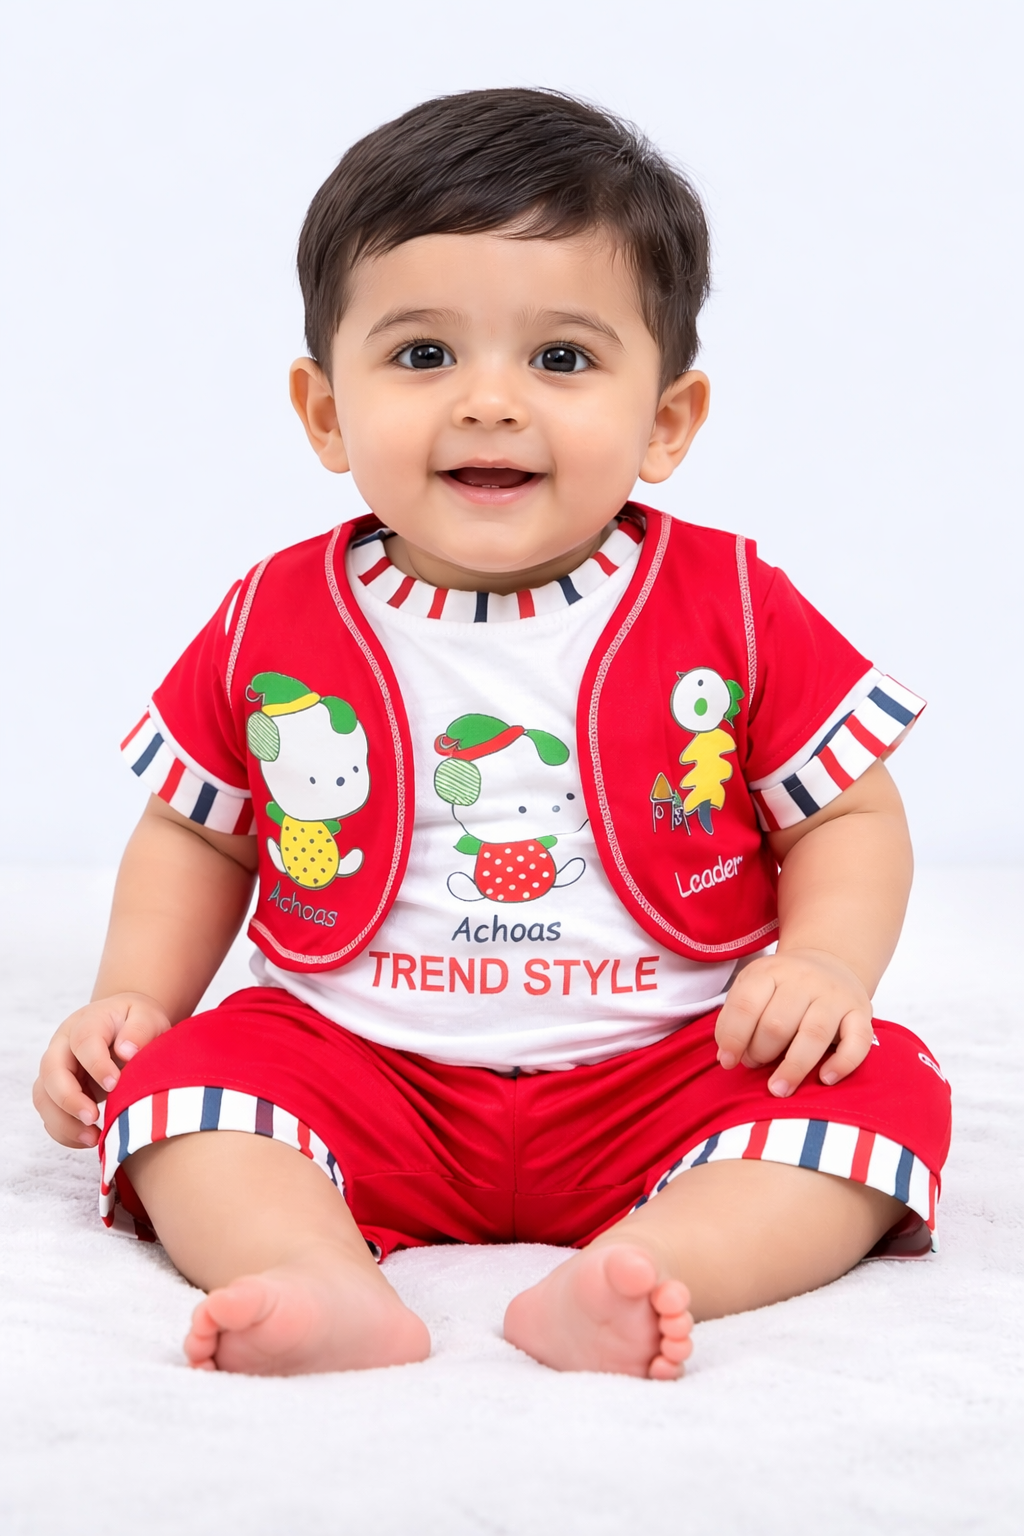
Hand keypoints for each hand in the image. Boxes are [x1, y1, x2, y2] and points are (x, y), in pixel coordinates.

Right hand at [32, 993, 171, 1148]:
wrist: (124, 1026)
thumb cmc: (135, 1022)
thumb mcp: (146, 1017)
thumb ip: (140, 1030)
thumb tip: (127, 1051)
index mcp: (87, 1022)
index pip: (83, 1042)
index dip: (96, 1065)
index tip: (115, 1084)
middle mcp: (63, 1045)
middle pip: (51, 1071)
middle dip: (69, 1098)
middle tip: (93, 1117)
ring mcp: (56, 1069)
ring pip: (44, 1097)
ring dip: (63, 1122)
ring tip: (93, 1138)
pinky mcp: (57, 1091)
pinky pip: (50, 1114)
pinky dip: (64, 1132)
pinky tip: (90, 1139)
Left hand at [715, 948, 873, 1096]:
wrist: (830, 962)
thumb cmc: (783, 987)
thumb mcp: (753, 988)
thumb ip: (735, 1018)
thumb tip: (726, 1057)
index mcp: (770, 971)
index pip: (746, 1005)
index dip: (733, 1038)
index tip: (727, 1061)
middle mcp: (804, 979)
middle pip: (777, 1024)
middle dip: (761, 1052)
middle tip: (756, 1063)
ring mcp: (835, 995)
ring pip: (814, 1034)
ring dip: (793, 1067)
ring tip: (779, 1088)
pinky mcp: (861, 1012)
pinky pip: (857, 1041)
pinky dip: (842, 1063)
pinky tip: (825, 1079)